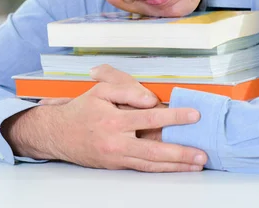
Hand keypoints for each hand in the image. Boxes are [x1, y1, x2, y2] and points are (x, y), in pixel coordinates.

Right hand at [3, 65, 207, 171]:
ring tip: (196, 163)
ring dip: (175, 165)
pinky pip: (143, 169)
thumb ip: (126, 90)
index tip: (193, 115)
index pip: (149, 117)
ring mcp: (116, 157)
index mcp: (114, 120)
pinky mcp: (116, 165)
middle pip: (154, 150)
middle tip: (201, 153)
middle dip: (180, 152)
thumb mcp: (100, 91)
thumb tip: (150, 99)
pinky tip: (176, 168)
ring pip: (151, 164)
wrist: (57, 134)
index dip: (174, 117)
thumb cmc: (81, 110)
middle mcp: (116, 142)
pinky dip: (161, 169)